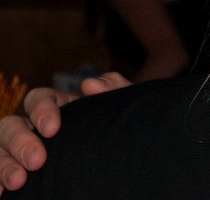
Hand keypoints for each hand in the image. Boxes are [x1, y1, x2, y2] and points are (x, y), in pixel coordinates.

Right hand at [0, 73, 128, 191]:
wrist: (134, 173)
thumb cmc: (126, 134)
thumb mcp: (125, 110)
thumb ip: (114, 90)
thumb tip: (89, 84)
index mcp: (60, 109)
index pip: (38, 99)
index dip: (40, 109)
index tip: (52, 129)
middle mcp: (36, 130)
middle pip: (10, 125)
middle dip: (19, 141)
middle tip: (37, 161)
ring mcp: (24, 155)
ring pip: (0, 151)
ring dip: (3, 164)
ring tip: (18, 182)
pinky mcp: (22, 179)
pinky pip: (0, 177)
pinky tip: (3, 193)